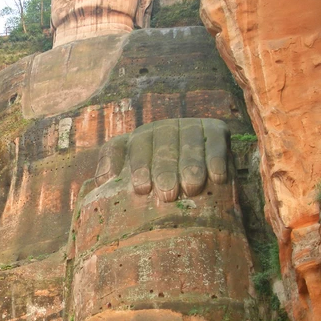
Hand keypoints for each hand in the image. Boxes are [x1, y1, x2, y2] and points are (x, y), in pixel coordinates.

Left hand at [93, 118, 229, 201]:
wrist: (194, 182)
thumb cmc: (155, 183)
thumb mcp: (129, 174)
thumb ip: (112, 170)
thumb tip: (103, 179)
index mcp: (142, 137)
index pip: (138, 146)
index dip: (140, 166)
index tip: (142, 188)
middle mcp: (166, 128)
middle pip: (165, 145)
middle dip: (165, 169)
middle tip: (167, 193)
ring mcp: (192, 126)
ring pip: (191, 143)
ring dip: (191, 165)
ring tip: (191, 188)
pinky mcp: (216, 129)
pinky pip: (215, 141)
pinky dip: (216, 158)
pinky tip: (217, 176)